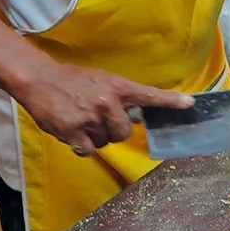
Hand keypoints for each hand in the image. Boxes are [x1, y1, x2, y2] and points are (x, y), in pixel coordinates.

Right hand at [12, 64, 193, 156]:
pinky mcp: (72, 132)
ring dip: (96, 137)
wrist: (39, 80)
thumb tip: (136, 116)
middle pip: (124, 132)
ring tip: (82, 120)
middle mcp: (107, 102)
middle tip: (99, 119)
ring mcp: (90, 118)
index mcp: (117, 87)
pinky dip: (82, 146)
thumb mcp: (102, 80)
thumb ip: (120, 96)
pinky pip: (88, 150)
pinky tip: (73, 132)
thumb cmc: (74, 80)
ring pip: (105, 142)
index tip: (190, 104)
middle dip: (114, 130)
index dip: (170, 101)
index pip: (149, 95)